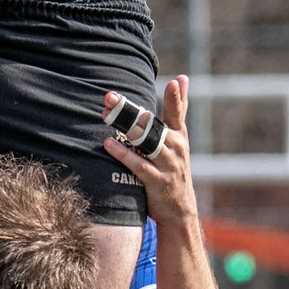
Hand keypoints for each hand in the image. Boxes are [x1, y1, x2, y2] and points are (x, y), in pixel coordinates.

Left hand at [101, 76, 195, 225]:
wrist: (180, 211)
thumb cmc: (173, 168)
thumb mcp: (179, 139)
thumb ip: (178, 110)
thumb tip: (182, 78)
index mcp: (178, 136)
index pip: (178, 113)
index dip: (177, 98)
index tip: (175, 81)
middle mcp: (175, 147)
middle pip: (151, 124)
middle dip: (128, 109)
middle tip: (110, 96)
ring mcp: (167, 164)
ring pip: (145, 141)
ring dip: (123, 127)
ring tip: (106, 114)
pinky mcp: (156, 181)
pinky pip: (137, 164)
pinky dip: (122, 153)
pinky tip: (108, 143)